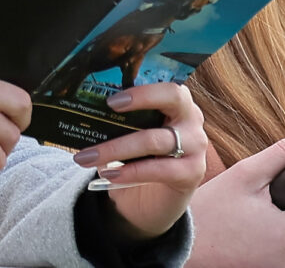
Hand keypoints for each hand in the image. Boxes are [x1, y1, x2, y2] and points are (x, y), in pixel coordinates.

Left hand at [71, 84, 207, 240]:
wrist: (154, 200)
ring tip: (88, 156)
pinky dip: (130, 172)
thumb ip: (122, 119)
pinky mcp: (192, 172)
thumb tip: (89, 107)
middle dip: (140, 99)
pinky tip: (109, 174)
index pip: (168, 83)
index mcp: (177, 101)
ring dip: (117, 147)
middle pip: (174, 97)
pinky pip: (159, 169)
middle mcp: (191, 118)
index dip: (143, 88)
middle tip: (109, 107)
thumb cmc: (141, 158)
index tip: (112, 99)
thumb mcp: (131, 133)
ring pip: (155, 139)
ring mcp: (196, 145)